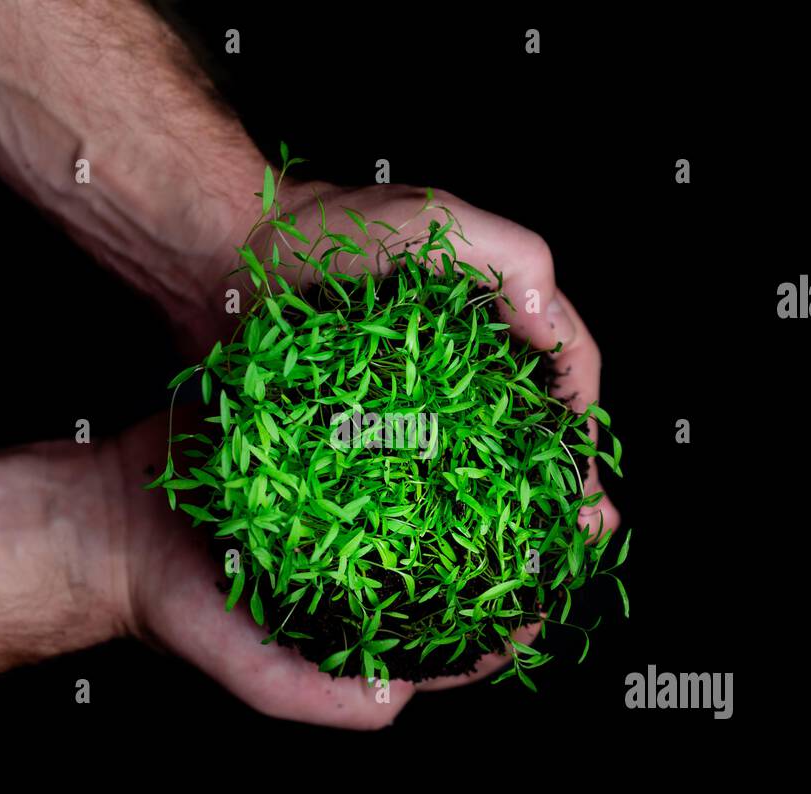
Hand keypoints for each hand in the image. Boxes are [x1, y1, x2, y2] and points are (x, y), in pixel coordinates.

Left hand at [248, 177, 620, 541]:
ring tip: (536, 555)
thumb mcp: (431, 220)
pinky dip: (440, 505)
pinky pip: (415, 467)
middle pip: (532, 420)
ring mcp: (414, 389)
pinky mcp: (366, 420)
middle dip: (561, 479)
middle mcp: (462, 352)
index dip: (584, 420)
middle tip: (581, 536)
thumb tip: (550, 327)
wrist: (222, 256)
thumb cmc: (326, 230)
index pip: (565, 362)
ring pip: (480, 452)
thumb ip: (507, 256)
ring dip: (513, 503)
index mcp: (493, 304)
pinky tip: (453, 545)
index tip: (588, 476)